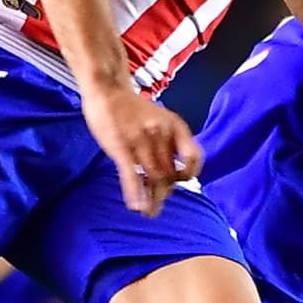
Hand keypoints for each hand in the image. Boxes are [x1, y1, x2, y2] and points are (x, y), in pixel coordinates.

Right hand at [83, 84, 201, 216]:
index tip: (179, 182)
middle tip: (157, 205)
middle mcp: (162, 134)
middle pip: (170, 173)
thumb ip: (169, 142)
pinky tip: (136, 207)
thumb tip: (174, 171)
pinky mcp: (121, 147)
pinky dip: (136, 194)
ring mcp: (142, 141)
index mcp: (175, 126)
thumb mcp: (161, 119)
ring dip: (152, 201)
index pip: (193, 158)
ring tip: (148, 213)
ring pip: (154, 179)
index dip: (189, 174)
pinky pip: (132, 176)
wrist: (108, 89)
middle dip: (165, 193)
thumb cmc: (133, 108)